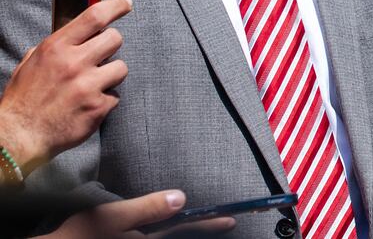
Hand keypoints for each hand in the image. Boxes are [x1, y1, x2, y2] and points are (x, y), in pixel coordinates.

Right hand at [0, 0, 131, 173]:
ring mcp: (88, 85)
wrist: (18, 136)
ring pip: (121, 67)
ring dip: (109, 75)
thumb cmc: (23, 101)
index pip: (94, 16)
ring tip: (90, 86)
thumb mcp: (31, 64)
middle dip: (109, 47)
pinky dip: (104, 101)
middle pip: (115, 39)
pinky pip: (115, 96)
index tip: (125, 3)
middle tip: (98, 58)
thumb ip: (55, 48)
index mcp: (56, 48)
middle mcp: (74, 63)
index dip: (115, 6)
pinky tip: (86, 106)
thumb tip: (77, 34)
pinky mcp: (98, 107)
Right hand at [43, 189, 234, 237]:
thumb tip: (181, 198)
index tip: (232, 220)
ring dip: (186, 234)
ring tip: (205, 228)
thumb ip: (148, 208)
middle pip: (180, 238)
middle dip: (203, 231)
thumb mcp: (113, 216)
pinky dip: (167, 235)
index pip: (185, 228)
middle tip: (228, 224)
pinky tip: (169, 230)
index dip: (209, 224)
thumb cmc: (80, 234)